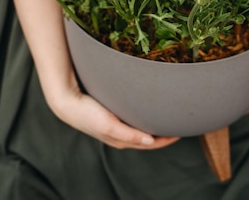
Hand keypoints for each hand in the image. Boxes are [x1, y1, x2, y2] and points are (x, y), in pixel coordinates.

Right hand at [53, 84, 179, 149]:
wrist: (69, 103)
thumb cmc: (88, 115)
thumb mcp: (110, 126)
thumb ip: (129, 135)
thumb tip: (150, 141)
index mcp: (122, 140)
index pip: (150, 144)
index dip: (166, 140)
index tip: (180, 132)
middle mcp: (121, 135)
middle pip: (148, 138)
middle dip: (163, 134)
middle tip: (178, 124)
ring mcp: (117, 126)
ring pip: (141, 129)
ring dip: (154, 127)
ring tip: (167, 118)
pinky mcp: (113, 117)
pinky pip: (133, 120)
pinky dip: (144, 119)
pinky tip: (147, 110)